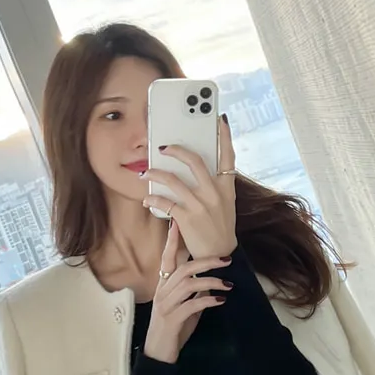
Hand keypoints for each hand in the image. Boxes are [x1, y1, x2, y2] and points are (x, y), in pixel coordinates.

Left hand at [142, 114, 237, 259]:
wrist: (219, 255)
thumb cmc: (219, 226)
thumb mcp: (225, 202)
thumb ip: (214, 184)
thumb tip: (194, 166)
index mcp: (226, 186)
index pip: (228, 155)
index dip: (224, 135)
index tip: (219, 119)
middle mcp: (215, 193)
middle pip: (195, 161)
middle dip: (177, 150)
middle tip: (164, 147)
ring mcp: (201, 205)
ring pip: (174, 180)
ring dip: (155, 174)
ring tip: (146, 173)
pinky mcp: (187, 218)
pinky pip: (165, 202)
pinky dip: (152, 199)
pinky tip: (146, 199)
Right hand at [142, 221, 232, 364]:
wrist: (158, 352)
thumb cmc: (173, 326)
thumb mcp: (184, 305)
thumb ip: (193, 291)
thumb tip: (210, 279)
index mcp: (164, 285)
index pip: (167, 258)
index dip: (172, 240)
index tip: (177, 222)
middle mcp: (162, 291)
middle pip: (183, 268)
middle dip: (206, 261)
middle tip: (226, 259)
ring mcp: (166, 305)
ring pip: (188, 285)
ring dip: (211, 281)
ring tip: (228, 283)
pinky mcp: (172, 319)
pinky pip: (192, 306)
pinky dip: (208, 301)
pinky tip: (221, 300)